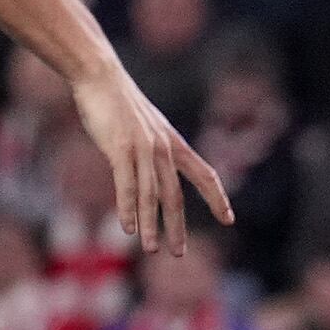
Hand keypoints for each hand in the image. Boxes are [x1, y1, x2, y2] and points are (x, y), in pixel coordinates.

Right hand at [71, 63, 232, 252]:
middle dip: (177, 226)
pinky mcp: (119, 147)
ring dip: (152, 225)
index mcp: (172, 142)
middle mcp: (163, 147)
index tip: (229, 219)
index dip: (217, 197)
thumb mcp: (144, 126)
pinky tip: (128, 228)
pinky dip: (128, 208)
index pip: (204, 173)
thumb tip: (150, 171)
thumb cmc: (118, 102)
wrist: (99, 75)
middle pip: (175, 195)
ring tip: (152, 249)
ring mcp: (142, 147)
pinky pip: (126, 185)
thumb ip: (151, 148)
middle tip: (178, 253)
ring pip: (151, 195)